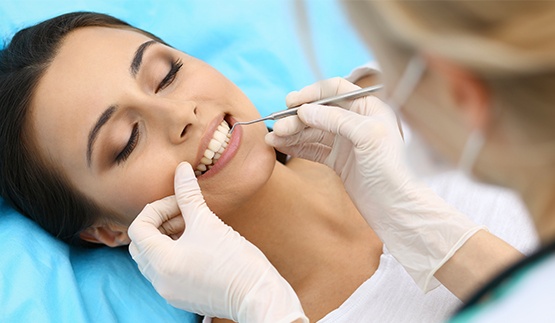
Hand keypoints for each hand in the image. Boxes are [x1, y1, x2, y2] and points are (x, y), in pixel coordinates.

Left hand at [128, 162, 306, 322]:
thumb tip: (182, 169)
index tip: (180, 203)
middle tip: (183, 213)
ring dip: (167, 238)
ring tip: (193, 227)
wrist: (258, 295)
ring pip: (154, 258)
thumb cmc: (235, 260)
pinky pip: (167, 271)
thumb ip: (189, 194)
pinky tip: (198, 244)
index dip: (157, 209)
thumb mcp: (208, 222)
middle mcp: (160, 280)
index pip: (138, 228)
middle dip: (159, 223)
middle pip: (141, 244)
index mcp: (161, 262)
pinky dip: (174, 254)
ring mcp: (170, 291)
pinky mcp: (183, 296)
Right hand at [266, 77, 484, 290]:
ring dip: (293, 133)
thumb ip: (336, 119)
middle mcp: (356, 121)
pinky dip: (297, 147)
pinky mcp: (338, 161)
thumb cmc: (391, 168)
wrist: (395, 206)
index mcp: (368, 108)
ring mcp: (346, 142)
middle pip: (319, 112)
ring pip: (313, 131)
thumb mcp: (367, 135)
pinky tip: (282, 147)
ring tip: (274, 139)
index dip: (312, 93)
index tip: (291, 101)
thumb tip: (305, 110)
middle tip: (279, 128)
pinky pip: (313, 148)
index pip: (335, 90)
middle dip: (297, 118)